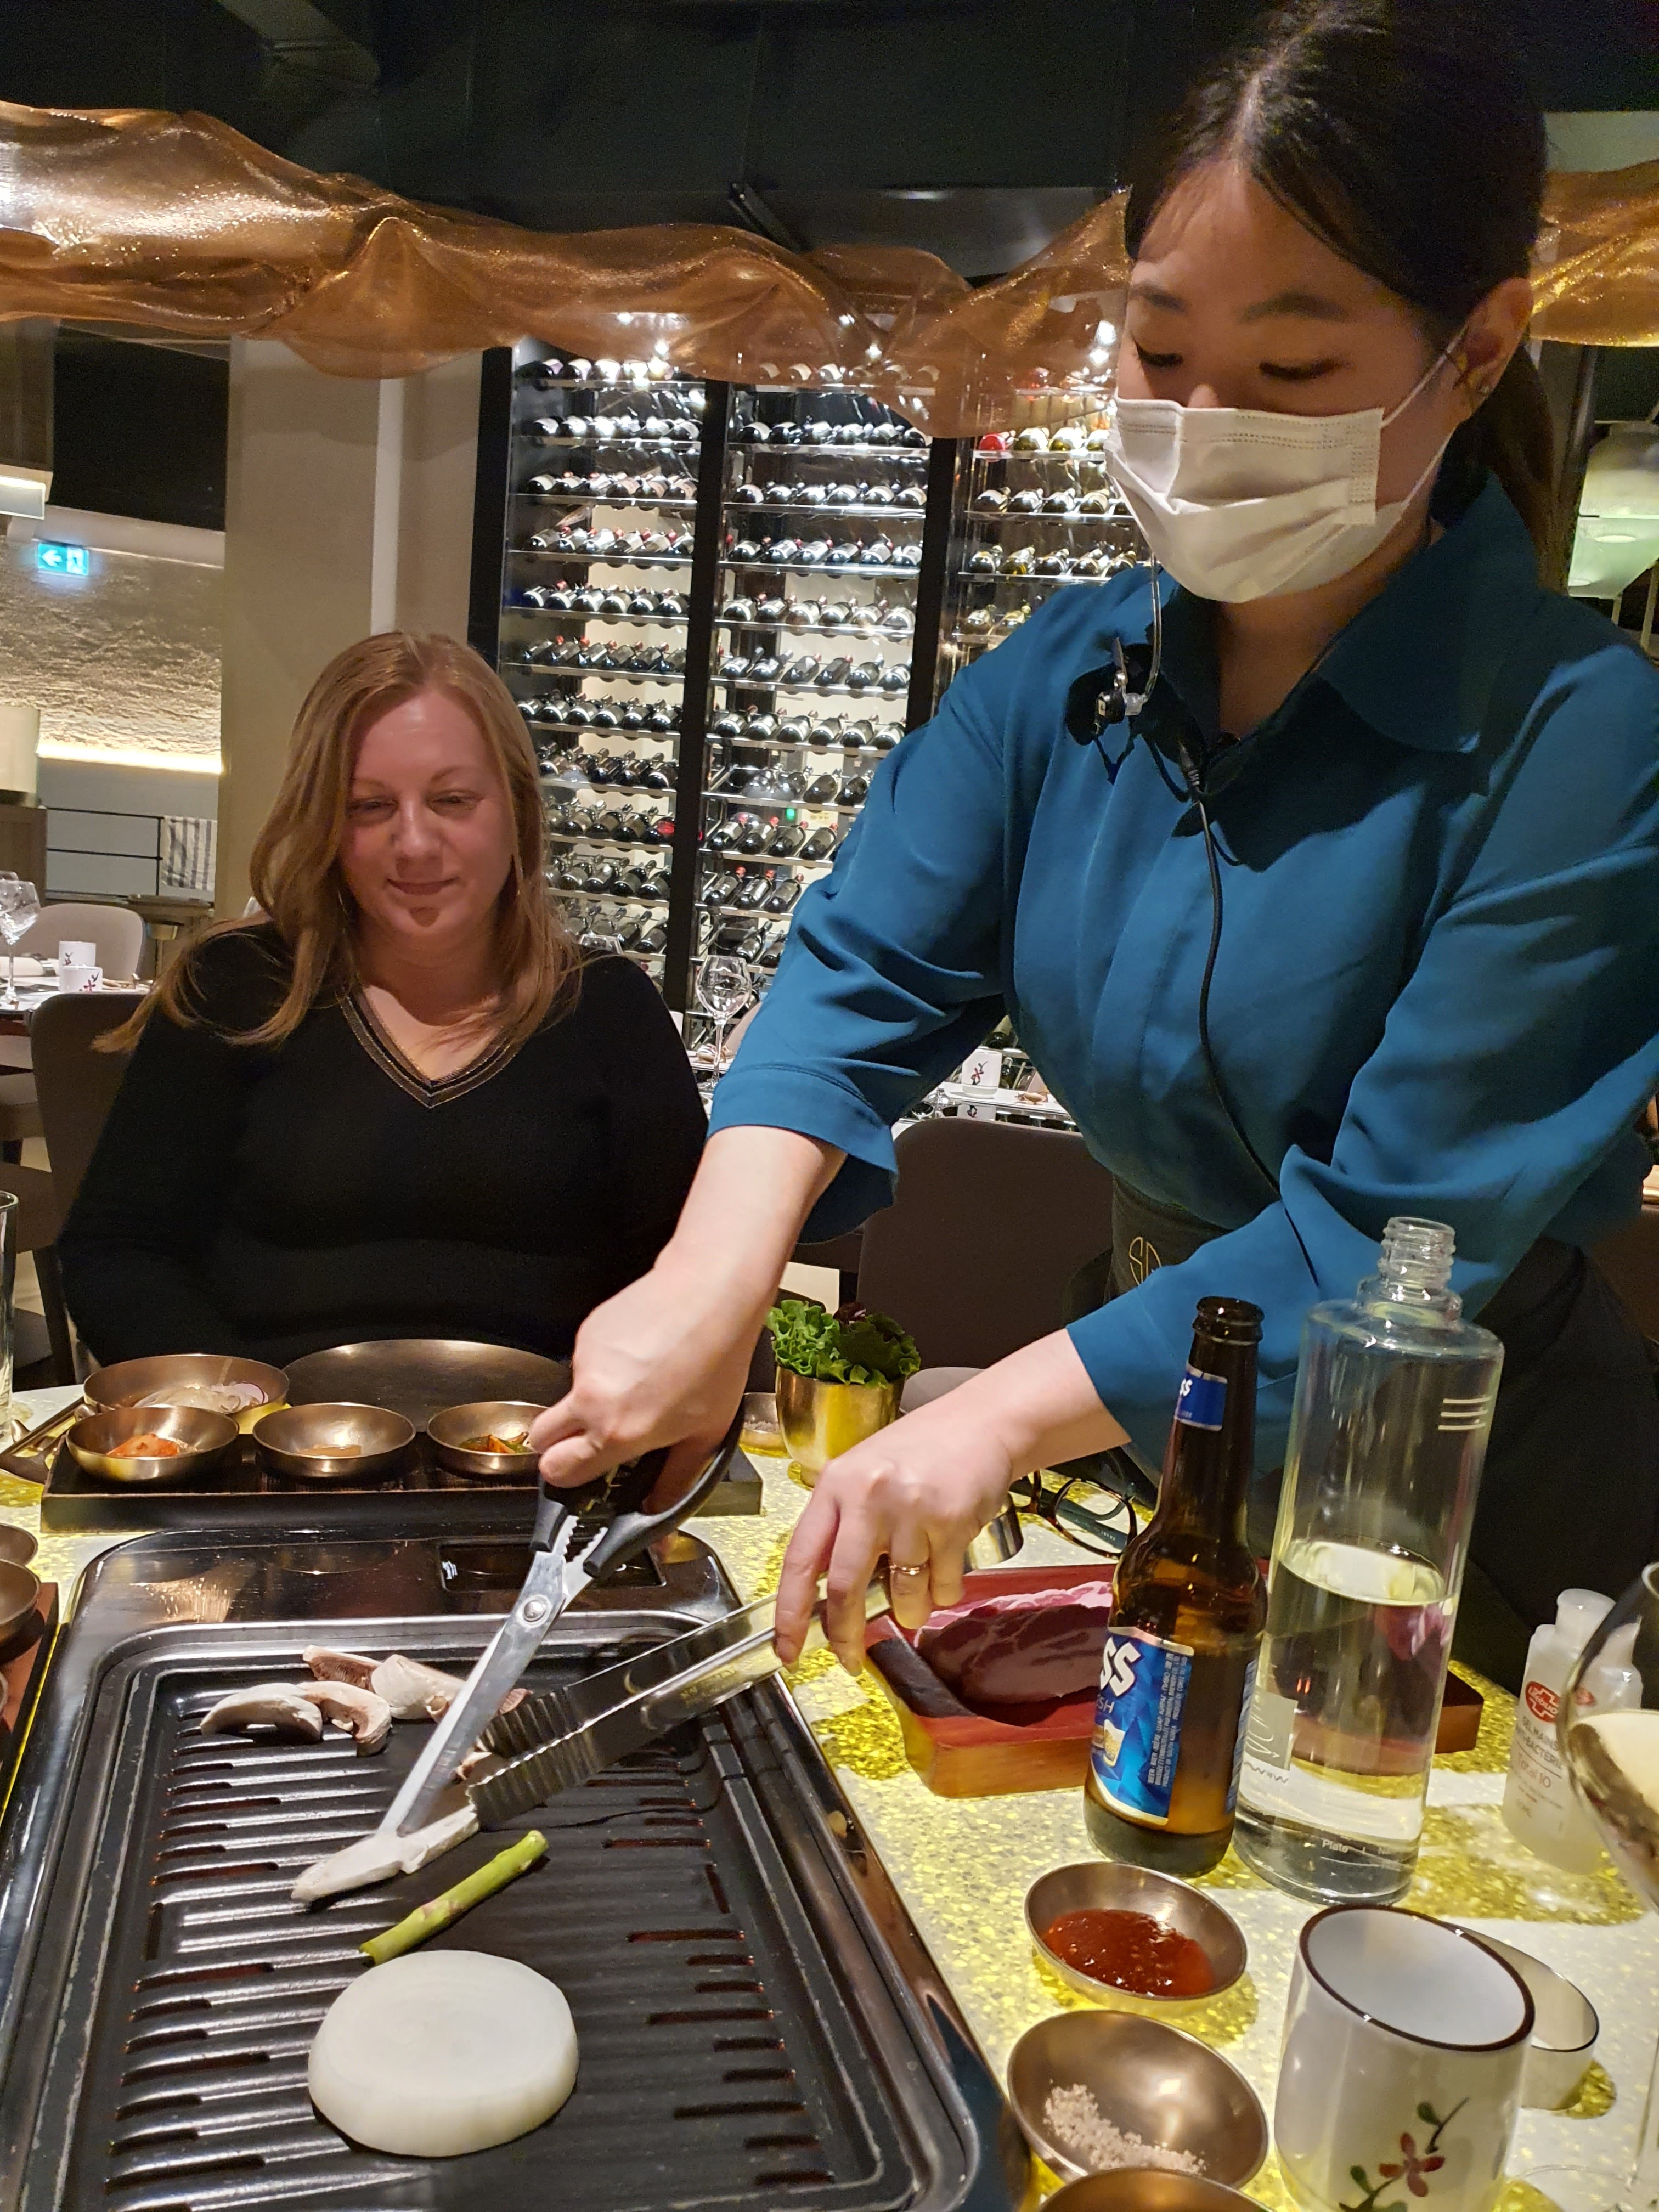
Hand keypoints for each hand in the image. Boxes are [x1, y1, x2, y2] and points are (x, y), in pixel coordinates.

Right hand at [528, 1125, 842, 1492]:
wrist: (710, 1294)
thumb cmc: (717, 1363)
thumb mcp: (708, 1432)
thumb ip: (676, 1476)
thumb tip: (656, 1505)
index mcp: (618, 1433)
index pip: (558, 1470)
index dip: (563, 1475)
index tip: (577, 1471)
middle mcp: (591, 1400)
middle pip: (540, 1436)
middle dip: (556, 1442)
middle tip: (589, 1436)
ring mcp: (584, 1363)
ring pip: (571, 1393)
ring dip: (593, 1395)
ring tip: (641, 1380)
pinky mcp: (587, 1333)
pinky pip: (586, 1361)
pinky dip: (605, 1363)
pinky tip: (640, 1353)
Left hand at [774, 1391, 1016, 1669]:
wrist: (983, 1423)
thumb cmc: (921, 1450)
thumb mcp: (863, 1475)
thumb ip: (842, 1525)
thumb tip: (827, 1597)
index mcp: (836, 1484)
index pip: (801, 1559)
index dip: (790, 1612)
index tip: (786, 1647)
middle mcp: (869, 1496)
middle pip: (846, 1588)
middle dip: (845, 1634)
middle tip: (848, 1657)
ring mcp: (912, 1510)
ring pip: (903, 1595)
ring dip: (909, 1611)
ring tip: (918, 1587)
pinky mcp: (952, 1523)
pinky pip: (943, 1587)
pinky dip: (944, 1592)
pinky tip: (946, 1564)